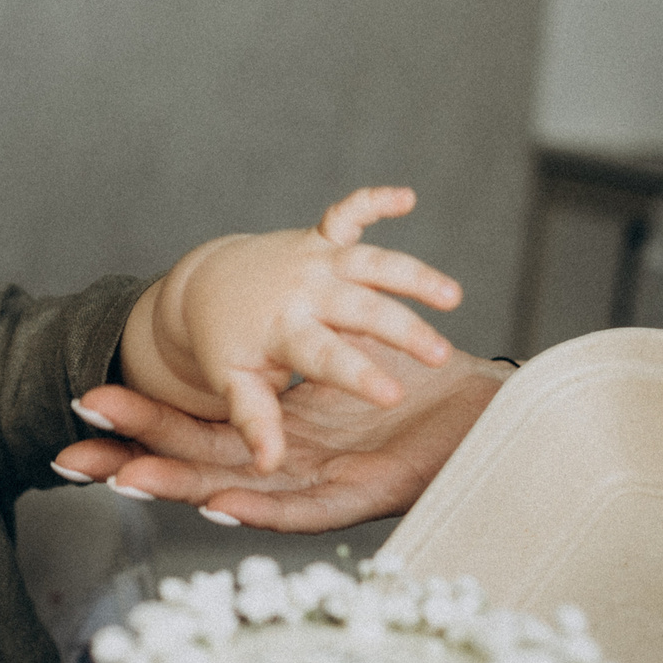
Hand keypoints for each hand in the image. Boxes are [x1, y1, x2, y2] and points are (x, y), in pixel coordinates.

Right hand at [58, 347, 513, 532]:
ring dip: (178, 484)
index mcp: (284, 436)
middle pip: (198, 464)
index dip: (141, 422)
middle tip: (71, 455)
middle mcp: (292, 468)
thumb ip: (306, 348)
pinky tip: (218, 500)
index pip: (196, 432)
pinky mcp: (362, 504)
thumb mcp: (355, 353)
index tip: (86, 408)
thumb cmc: (432, 388)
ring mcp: (321, 490)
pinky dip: (260, 505)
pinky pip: (303, 511)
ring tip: (125, 480)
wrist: (499, 412)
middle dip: (134, 457)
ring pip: (235, 491)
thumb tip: (260, 321)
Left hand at [122, 187, 462, 471]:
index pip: (327, 357)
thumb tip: (265, 465)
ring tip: (453, 298)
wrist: (209, 289)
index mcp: (283, 333)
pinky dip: (374, 200)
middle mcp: (303, 291)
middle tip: (440, 356)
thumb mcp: (235, 386)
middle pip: (361, 310)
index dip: (360, 374)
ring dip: (412, 276)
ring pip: (370, 263)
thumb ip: (256, 421)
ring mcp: (315, 260)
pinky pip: (349, 213)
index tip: (393, 395)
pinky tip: (406, 197)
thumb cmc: (228, 347)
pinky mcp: (323, 237)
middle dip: (403, 331)